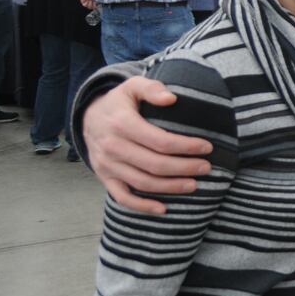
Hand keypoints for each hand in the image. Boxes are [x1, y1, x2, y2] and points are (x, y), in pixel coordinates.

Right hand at [85, 77, 212, 214]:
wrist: (87, 117)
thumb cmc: (118, 102)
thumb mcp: (132, 86)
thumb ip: (152, 89)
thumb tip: (172, 99)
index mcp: (122, 124)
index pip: (161, 141)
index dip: (186, 146)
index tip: (207, 147)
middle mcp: (112, 147)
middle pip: (155, 165)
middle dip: (184, 168)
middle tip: (206, 168)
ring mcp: (107, 165)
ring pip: (142, 183)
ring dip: (170, 187)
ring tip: (194, 185)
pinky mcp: (104, 177)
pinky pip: (122, 197)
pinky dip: (142, 206)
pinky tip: (163, 209)